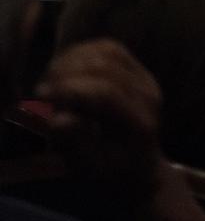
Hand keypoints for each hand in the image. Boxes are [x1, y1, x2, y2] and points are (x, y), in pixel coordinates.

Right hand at [37, 39, 169, 199]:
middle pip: (104, 66)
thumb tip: (57, 119)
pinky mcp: (138, 69)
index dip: (68, 91)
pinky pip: (109, 48)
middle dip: (66, 74)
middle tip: (42, 93)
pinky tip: (64, 70)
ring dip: (72, 61)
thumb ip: (74, 144)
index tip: (41, 98)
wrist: (140, 167)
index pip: (104, 93)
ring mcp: (145, 78)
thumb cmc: (111, 172)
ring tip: (52, 82)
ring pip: (107, 51)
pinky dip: (82, 53)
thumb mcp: (89, 168)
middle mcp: (147, 94)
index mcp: (139, 121)